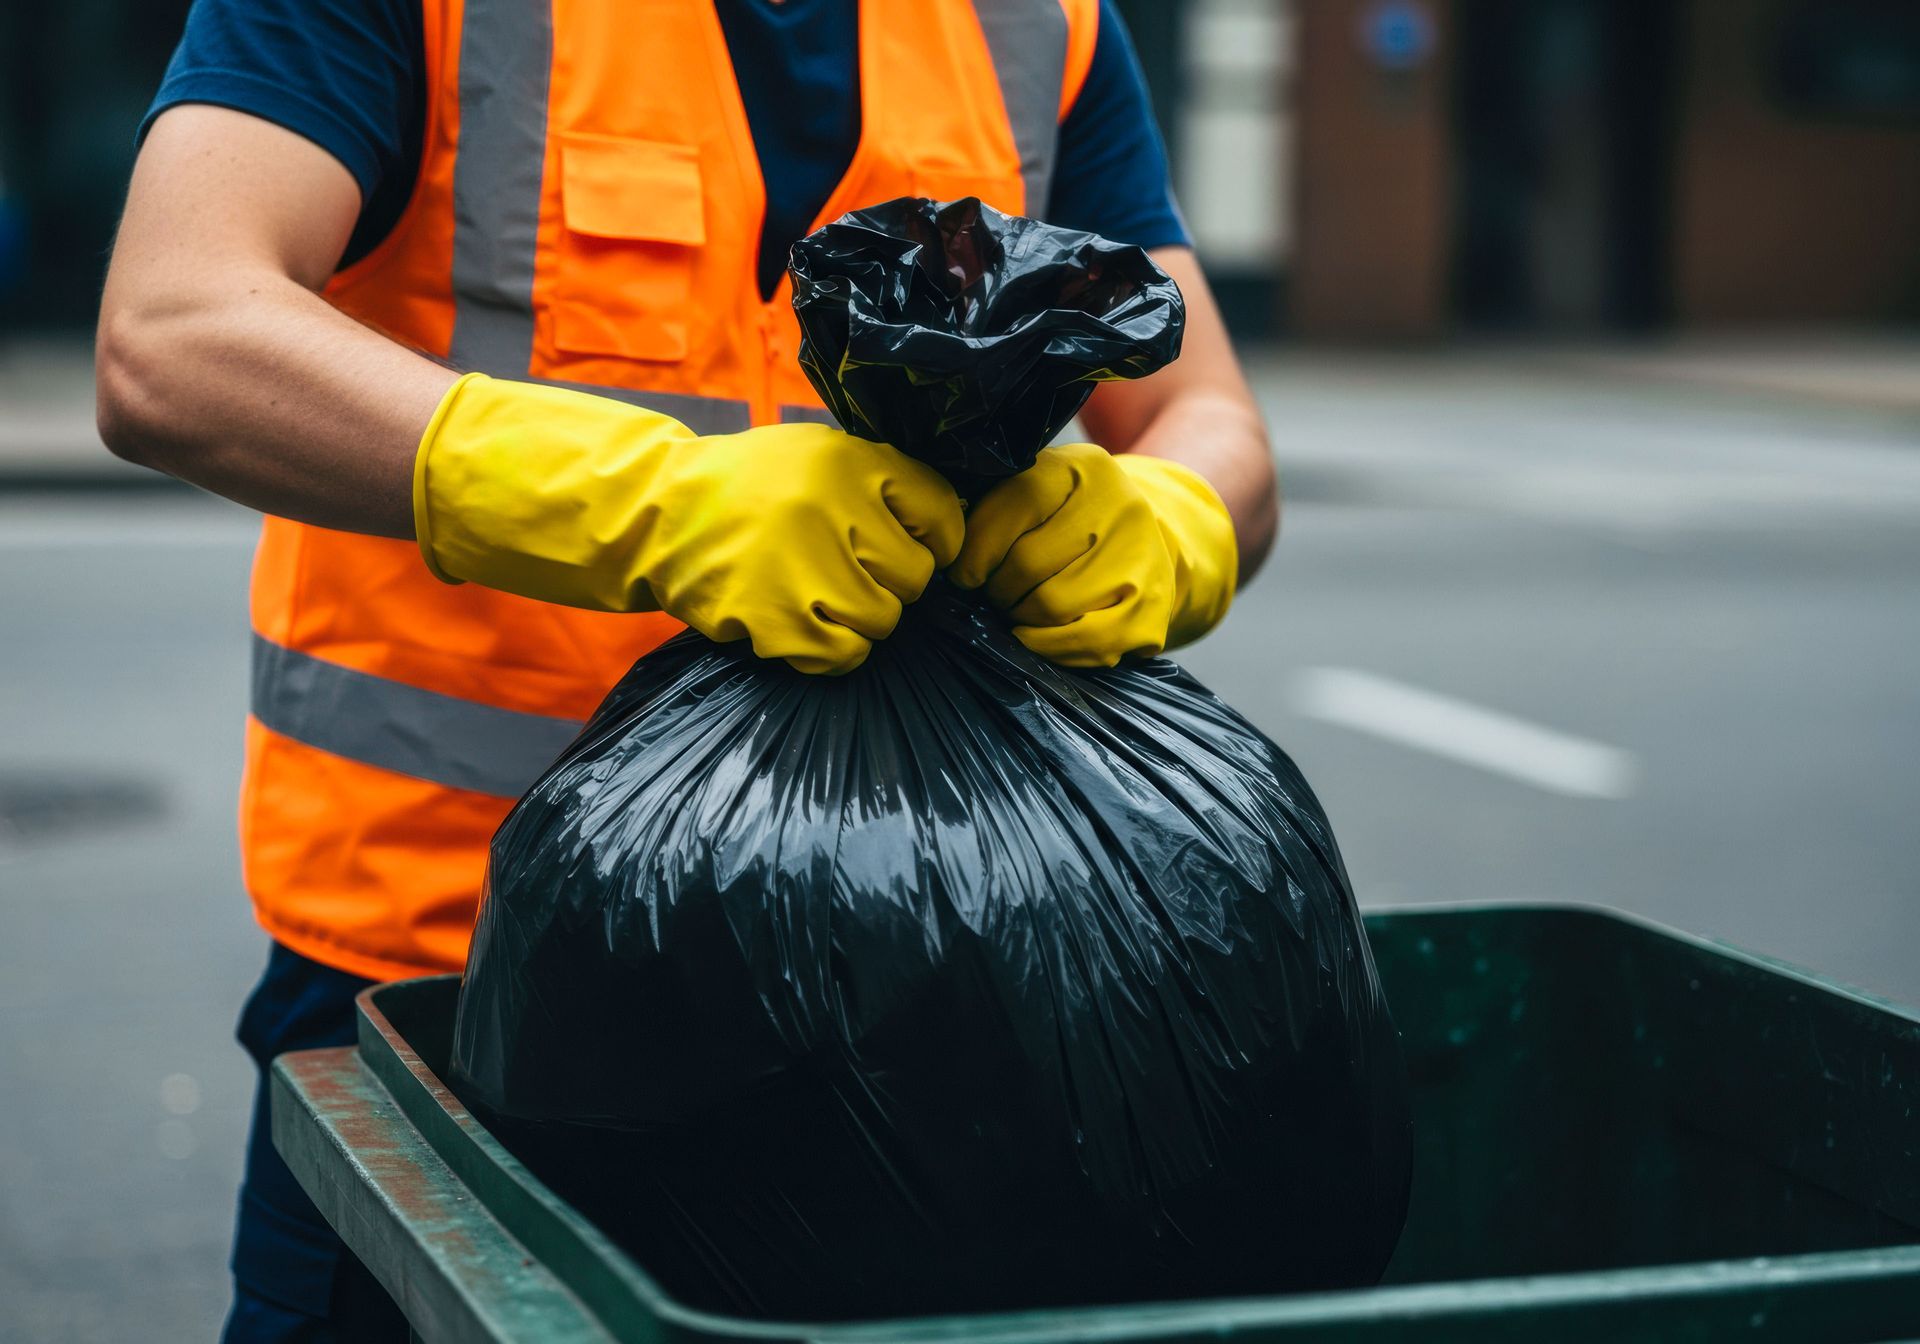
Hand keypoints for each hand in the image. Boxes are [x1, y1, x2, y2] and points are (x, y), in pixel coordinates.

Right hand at [414, 375, 962, 673]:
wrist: (656, 513)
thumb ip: (882, 481)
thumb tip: (953, 535)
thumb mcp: (818, 454)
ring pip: (883, 621)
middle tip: (848, 573)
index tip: (910, 546)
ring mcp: (802, 566)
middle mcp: (832, 507)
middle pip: (915, 577)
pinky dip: (832, 650)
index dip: (936, 540)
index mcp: (851, 461)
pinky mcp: (774, 618)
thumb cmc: (750, 487)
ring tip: (818, 597)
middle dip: (890, 583)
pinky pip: (843, 655)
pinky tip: (802, 626)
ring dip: (860, 620)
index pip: (942, 514)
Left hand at [949, 443, 1235, 666]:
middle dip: (996, 587)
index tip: (964, 572)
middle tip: (992, 592)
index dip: (976, 548)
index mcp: (1084, 467)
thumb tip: (950, 554)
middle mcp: (1122, 506)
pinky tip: (1033, 633)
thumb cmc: (1070, 520)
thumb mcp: (1038, 491)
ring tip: (1015, 608)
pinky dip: (1045, 645)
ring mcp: (1142, 558)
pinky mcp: (1151, 609)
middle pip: (1029, 563)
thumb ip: (995, 508)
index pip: (1015, 504)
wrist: (1150, 541)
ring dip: (1018, 616)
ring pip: (1050, 605)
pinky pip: (1082, 642)